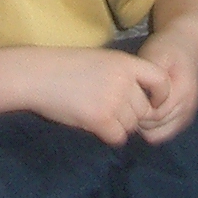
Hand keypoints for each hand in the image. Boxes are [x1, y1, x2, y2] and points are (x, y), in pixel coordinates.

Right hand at [28, 48, 168, 146]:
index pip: (161, 80)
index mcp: (125, 63)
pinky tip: (93, 125)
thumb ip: (121, 76)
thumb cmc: (64, 66)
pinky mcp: (100, 119)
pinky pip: (118, 137)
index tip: (150, 102)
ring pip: (131, 126)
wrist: (37, 75)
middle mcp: (124, 81)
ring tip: (95, 114)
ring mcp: (113, 101)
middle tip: (108, 111)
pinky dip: (108, 136)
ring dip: (117, 126)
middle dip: (130, 115)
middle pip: (144, 110)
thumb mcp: (100, 60)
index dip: (160, 95)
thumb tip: (139, 101)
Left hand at [135, 34, 197, 144]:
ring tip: (134, 108)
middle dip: (140, 119)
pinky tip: (143, 112)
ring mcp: (187, 115)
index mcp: (182, 91)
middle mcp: (188, 107)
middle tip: (127, 105)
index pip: (156, 114)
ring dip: (145, 126)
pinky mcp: (184, 119)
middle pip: (157, 127)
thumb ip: (149, 76)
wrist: (186, 47)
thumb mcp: (155, 55)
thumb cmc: (167, 49)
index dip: (138, 110)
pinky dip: (152, 128)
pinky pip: (164, 134)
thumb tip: (139, 98)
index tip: (127, 99)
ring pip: (160, 135)